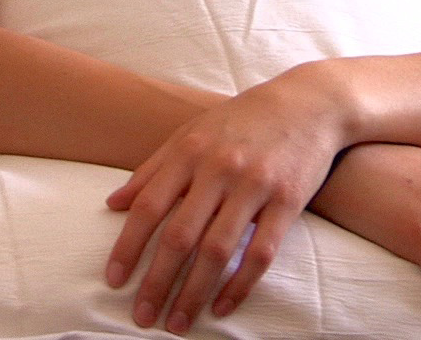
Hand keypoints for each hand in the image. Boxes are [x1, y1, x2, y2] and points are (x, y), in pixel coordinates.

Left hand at [103, 73, 345, 332]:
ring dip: (194, 293)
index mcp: (188, 152)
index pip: (148, 207)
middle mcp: (218, 168)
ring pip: (217, 250)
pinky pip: (261, 253)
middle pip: (179, 235)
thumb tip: (111, 204)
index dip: (128, 246)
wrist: (309, 103)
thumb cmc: (240, 121)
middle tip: (142, 317)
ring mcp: (254, 186)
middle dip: (157, 281)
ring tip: (178, 323)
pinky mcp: (288, 201)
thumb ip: (151, 170)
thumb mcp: (190, 134)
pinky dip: (239, 285)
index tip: (113, 280)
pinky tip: (221, 308)